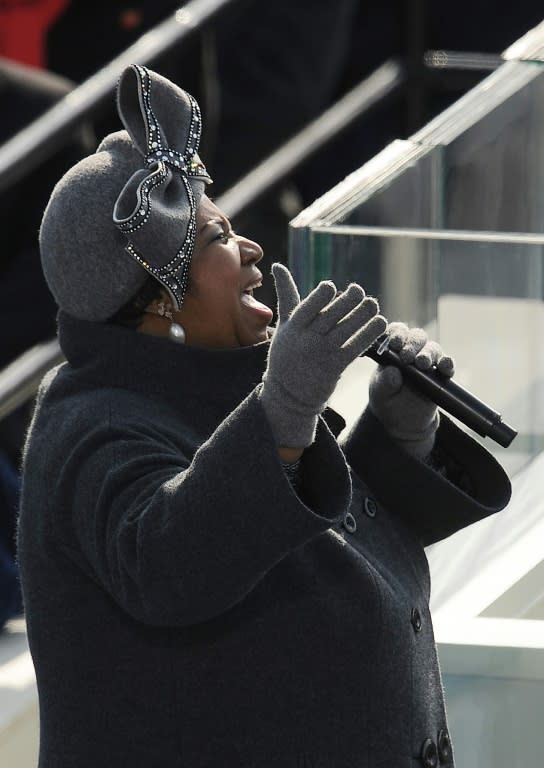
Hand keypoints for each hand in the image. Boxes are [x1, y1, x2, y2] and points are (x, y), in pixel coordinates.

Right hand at [260, 263, 386, 448]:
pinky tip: (380, 323)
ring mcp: (322, 354)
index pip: (307, 307)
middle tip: (359, 291)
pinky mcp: (336, 366)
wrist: (288, 395)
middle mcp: (306, 340)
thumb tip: (278, 265)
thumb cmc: (286, 354)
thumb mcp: (284, 325)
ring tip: (373, 304)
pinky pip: (356, 347)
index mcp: (293, 328)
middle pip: (331, 316)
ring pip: (347, 330)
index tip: (332, 286)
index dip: (321, 296)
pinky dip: (369, 334)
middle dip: (347, 302)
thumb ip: (286, 295)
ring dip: (362, 315)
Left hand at [368, 322, 454, 459]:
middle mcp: (412, 350)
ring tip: (422, 364)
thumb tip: (393, 372)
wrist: (403, 420)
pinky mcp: (441, 374)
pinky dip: (447, 364)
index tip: (394, 343)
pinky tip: (444, 367)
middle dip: (412, 344)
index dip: (397, 333)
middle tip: (406, 356)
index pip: (396, 332)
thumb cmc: (387, 399)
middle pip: (417, 337)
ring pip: (432, 349)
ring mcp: (428, 361)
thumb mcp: (380, 393)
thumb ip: (384, 382)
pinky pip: (447, 365)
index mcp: (393, 349)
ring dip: (428, 354)